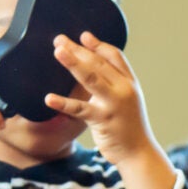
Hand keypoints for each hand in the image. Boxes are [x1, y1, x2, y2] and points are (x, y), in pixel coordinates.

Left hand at [46, 31, 161, 168]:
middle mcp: (124, 89)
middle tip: (59, 40)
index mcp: (129, 83)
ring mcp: (114, 104)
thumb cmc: (128, 126)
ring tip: (58, 52)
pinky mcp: (103, 120)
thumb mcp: (126, 100)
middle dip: (78, 50)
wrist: (138, 152)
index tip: (83, 36)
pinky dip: (64, 103)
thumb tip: (92, 69)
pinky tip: (49, 98)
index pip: (114, 56)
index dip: (98, 45)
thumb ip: (113, 84)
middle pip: (99, 63)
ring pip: (91, 79)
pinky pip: (80, 109)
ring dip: (74, 63)